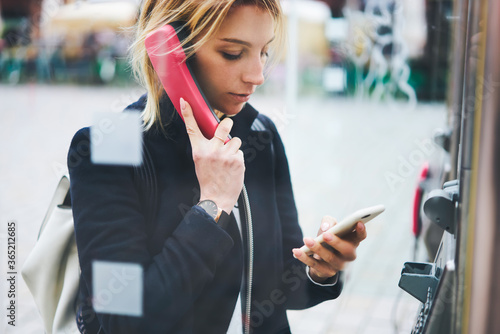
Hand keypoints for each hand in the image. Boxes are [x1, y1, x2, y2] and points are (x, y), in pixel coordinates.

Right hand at [181, 98, 244, 213]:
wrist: (217, 198)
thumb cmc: (209, 179)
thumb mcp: (201, 161)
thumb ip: (207, 147)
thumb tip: (218, 133)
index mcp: (199, 151)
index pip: (192, 129)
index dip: (188, 114)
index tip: (185, 101)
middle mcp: (211, 151)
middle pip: (223, 127)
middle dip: (227, 124)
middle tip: (227, 126)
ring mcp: (225, 155)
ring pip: (235, 141)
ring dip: (233, 148)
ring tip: (227, 161)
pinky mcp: (237, 160)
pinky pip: (240, 152)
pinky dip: (237, 158)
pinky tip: (232, 168)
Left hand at [292, 216, 366, 282]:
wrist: (320, 255)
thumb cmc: (328, 236)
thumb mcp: (329, 226)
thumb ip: (329, 222)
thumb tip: (326, 228)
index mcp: (353, 241)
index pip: (361, 237)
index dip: (361, 231)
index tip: (358, 222)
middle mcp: (349, 255)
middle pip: (347, 250)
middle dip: (336, 242)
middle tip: (326, 235)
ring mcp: (339, 265)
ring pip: (330, 258)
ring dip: (318, 249)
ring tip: (307, 240)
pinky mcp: (327, 272)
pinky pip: (315, 265)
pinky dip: (305, 258)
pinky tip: (296, 251)